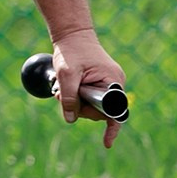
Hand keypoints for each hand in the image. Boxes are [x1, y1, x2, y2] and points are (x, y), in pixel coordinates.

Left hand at [51, 26, 125, 148]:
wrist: (72, 34)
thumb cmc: (71, 51)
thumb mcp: (66, 75)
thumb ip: (69, 98)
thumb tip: (71, 119)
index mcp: (113, 81)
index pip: (114, 111)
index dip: (110, 127)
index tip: (107, 143)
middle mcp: (114, 83)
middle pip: (100, 111)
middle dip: (80, 108)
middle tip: (62, 94)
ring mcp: (108, 83)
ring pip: (92, 105)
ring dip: (75, 101)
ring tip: (62, 87)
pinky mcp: (99, 82)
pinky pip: (90, 98)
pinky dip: (77, 96)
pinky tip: (66, 88)